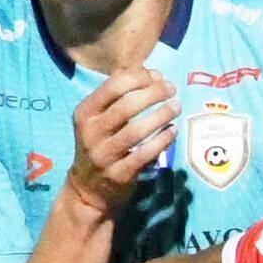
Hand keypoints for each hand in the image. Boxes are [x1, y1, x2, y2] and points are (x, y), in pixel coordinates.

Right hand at [66, 66, 175, 215]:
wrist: (87, 187)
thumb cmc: (100, 144)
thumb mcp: (99, 118)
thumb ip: (121, 96)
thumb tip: (154, 74)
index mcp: (85, 112)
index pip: (113, 86)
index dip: (139, 77)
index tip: (158, 77)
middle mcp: (91, 132)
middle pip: (126, 105)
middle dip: (154, 93)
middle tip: (172, 90)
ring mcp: (104, 154)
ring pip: (136, 130)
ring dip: (161, 115)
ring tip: (176, 107)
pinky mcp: (119, 174)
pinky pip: (144, 154)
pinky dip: (161, 140)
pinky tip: (173, 131)